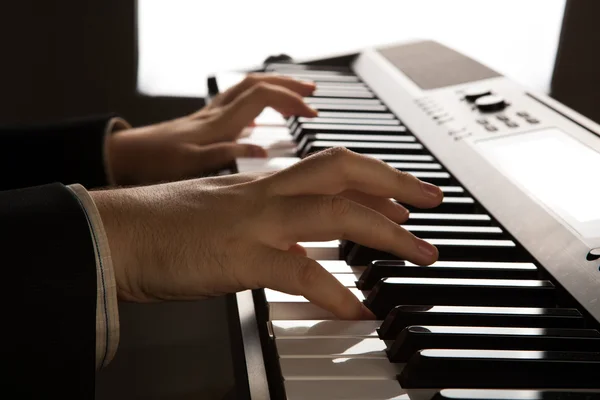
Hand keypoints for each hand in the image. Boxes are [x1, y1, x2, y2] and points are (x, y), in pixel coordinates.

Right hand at [91, 148, 443, 319]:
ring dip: (385, 232)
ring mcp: (255, 223)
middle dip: (395, 182)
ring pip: (334, 213)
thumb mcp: (224, 211)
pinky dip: (334, 292)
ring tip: (420, 253)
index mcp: (262, 184)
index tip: (401, 192)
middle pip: (343, 172)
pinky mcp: (239, 258)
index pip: (330, 168)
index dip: (373, 177)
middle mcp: (265, 195)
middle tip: (433, 201)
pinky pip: (300, 273)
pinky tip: (356, 310)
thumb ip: (264, 220)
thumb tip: (298, 244)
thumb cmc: (164, 225)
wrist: (117, 233)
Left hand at [107, 74, 316, 184]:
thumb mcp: (192, 165)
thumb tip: (261, 151)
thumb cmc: (154, 163)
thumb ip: (227, 155)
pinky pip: (238, 103)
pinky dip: (258, 102)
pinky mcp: (206, 123)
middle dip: (288, 84)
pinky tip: (264, 117)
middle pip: (258, 84)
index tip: (310, 112)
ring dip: (275, 87)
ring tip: (297, 96)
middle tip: (313, 93)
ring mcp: (211, 116)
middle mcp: (216, 113)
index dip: (290, 99)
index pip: (262, 96)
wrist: (124, 156)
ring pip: (248, 89)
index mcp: (218, 123)